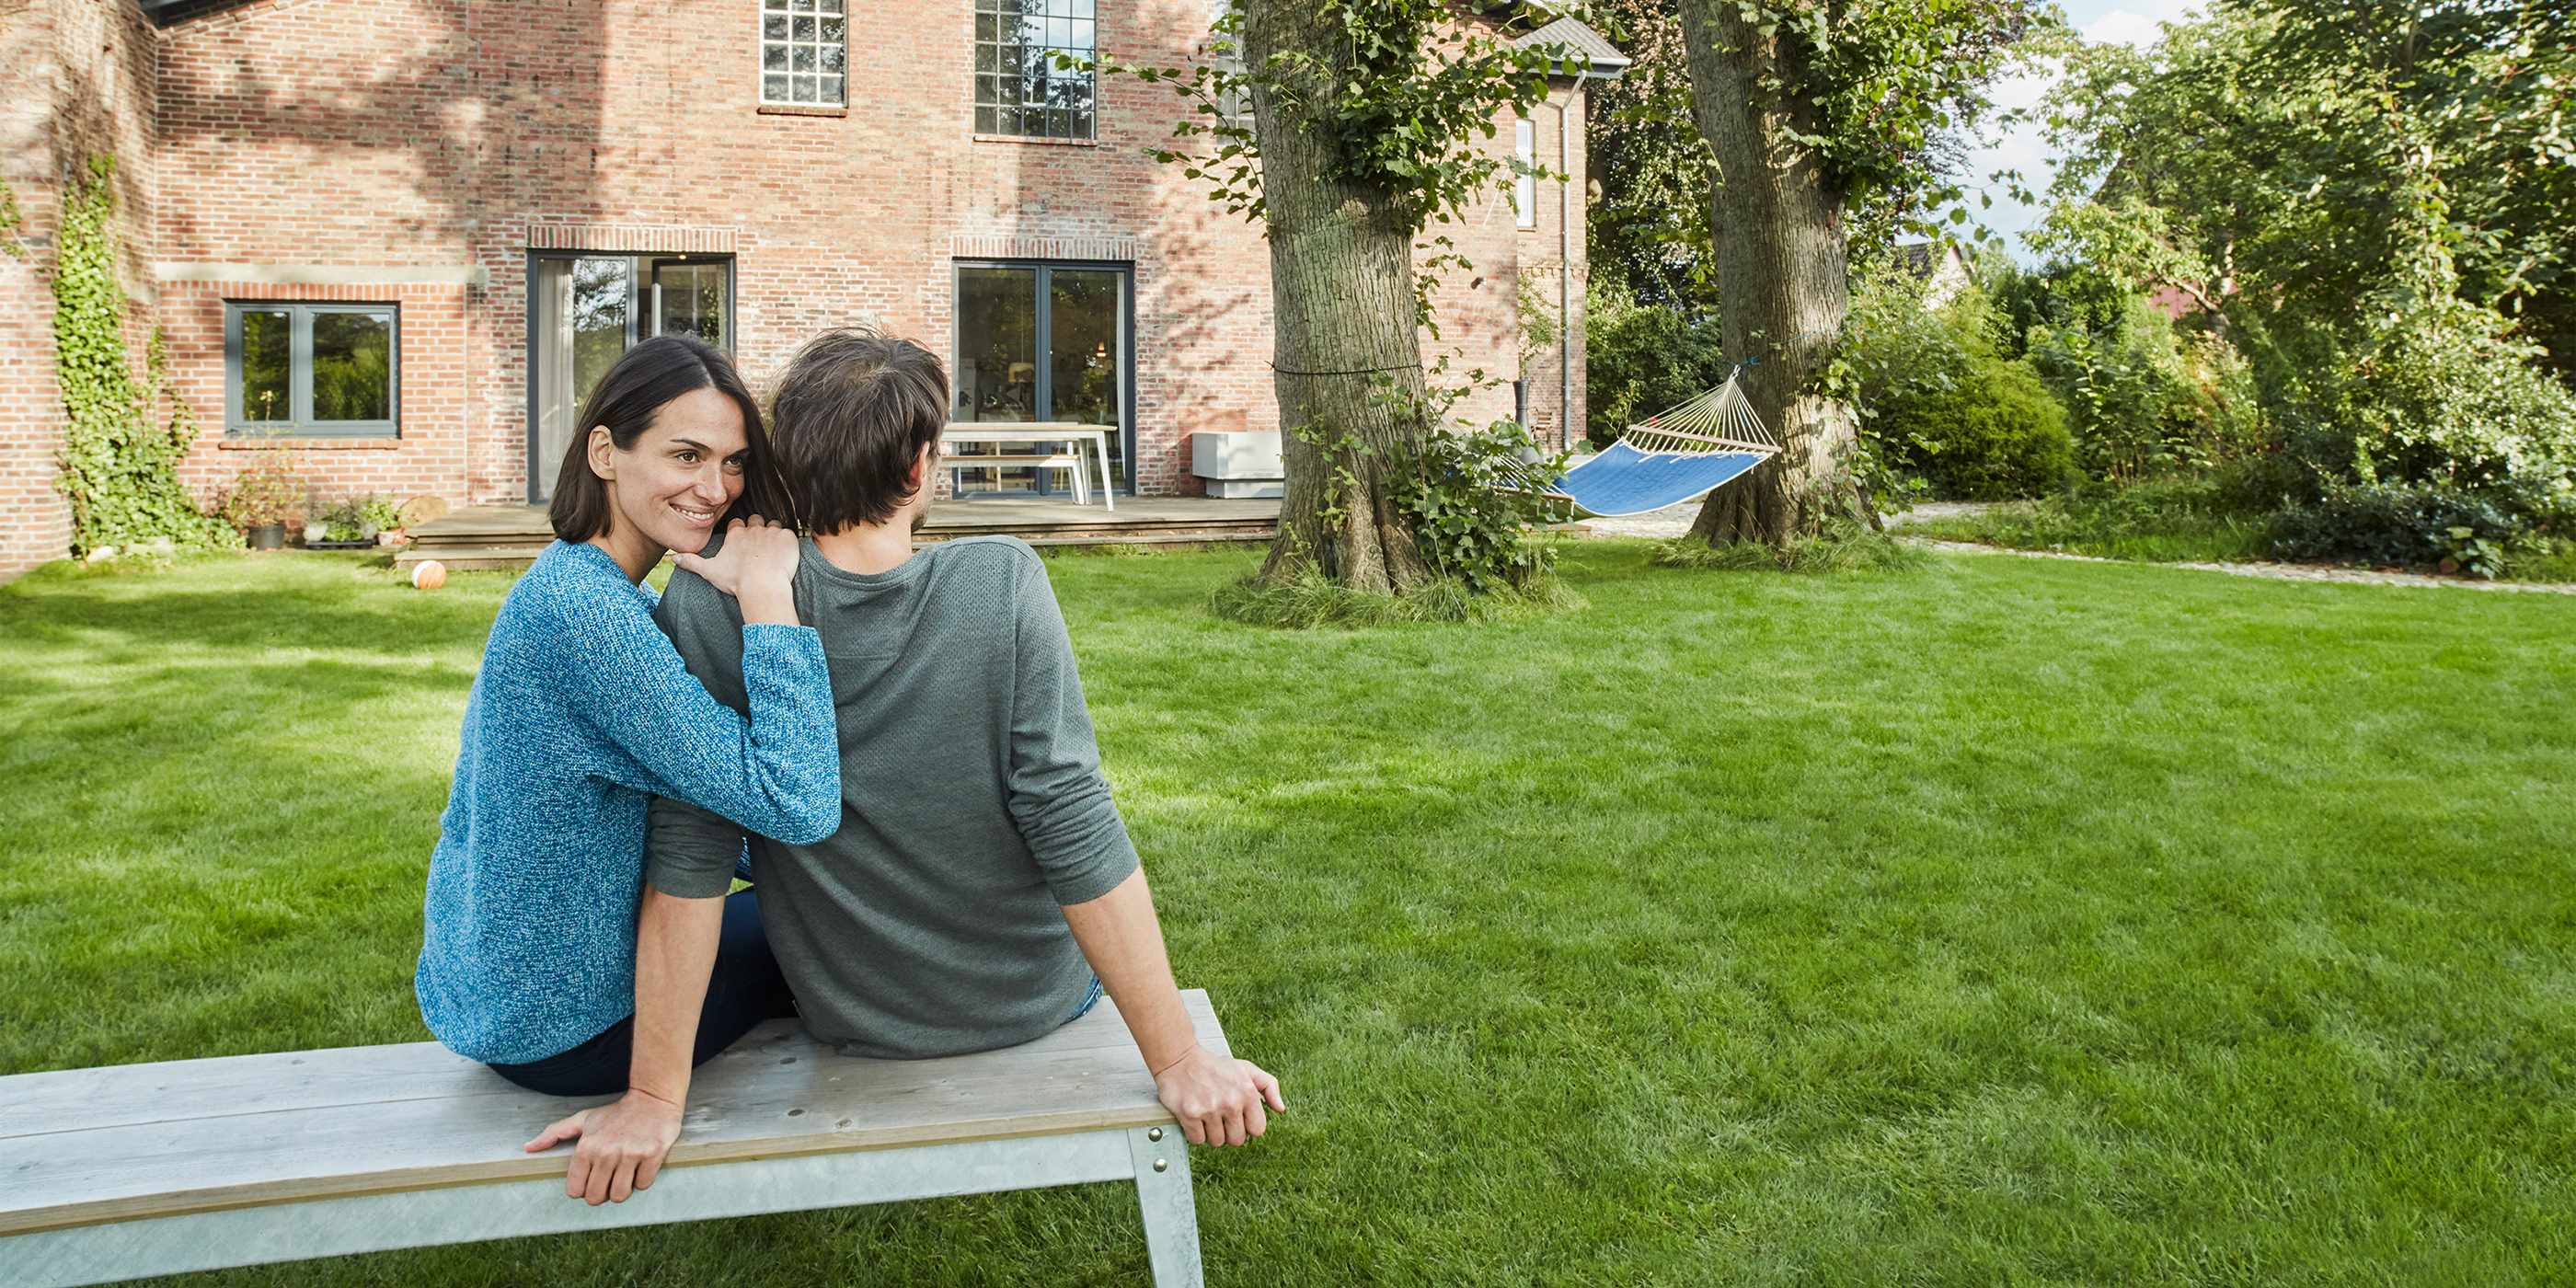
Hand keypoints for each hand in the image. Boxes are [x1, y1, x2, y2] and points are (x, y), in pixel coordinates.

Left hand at [523, 1088, 684, 1204]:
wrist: (652, 1098)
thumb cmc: (615, 1113)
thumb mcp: (583, 1119)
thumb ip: (554, 1133)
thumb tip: (529, 1147)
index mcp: (586, 1147)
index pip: (575, 1191)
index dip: (583, 1188)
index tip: (592, 1179)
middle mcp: (606, 1152)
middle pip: (596, 1198)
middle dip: (602, 1193)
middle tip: (609, 1179)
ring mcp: (630, 1154)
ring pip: (620, 1196)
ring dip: (622, 1190)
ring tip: (625, 1174)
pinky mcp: (652, 1154)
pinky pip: (643, 1185)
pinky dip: (642, 1180)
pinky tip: (641, 1166)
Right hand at [673, 516, 799, 598]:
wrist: (762, 587)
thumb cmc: (736, 581)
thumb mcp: (710, 571)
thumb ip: (692, 562)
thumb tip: (674, 558)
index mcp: (735, 534)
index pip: (736, 524)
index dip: (739, 531)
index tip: (741, 542)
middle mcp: (752, 529)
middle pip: (755, 520)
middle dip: (757, 529)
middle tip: (759, 547)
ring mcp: (771, 532)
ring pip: (773, 525)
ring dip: (773, 534)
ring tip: (773, 550)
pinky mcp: (787, 538)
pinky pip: (789, 533)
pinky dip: (788, 542)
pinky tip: (785, 554)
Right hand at [1150, 1044, 1283, 1146]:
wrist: (1180, 1059)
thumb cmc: (1214, 1067)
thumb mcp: (1247, 1069)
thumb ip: (1269, 1086)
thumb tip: (1280, 1108)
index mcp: (1247, 1092)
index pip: (1257, 1130)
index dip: (1247, 1126)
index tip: (1237, 1117)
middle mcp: (1231, 1102)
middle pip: (1237, 1140)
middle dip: (1228, 1132)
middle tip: (1219, 1117)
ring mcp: (1210, 1109)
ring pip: (1216, 1142)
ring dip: (1211, 1133)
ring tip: (1206, 1115)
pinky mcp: (1190, 1115)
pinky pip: (1197, 1140)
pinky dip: (1195, 1133)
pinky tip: (1195, 1118)